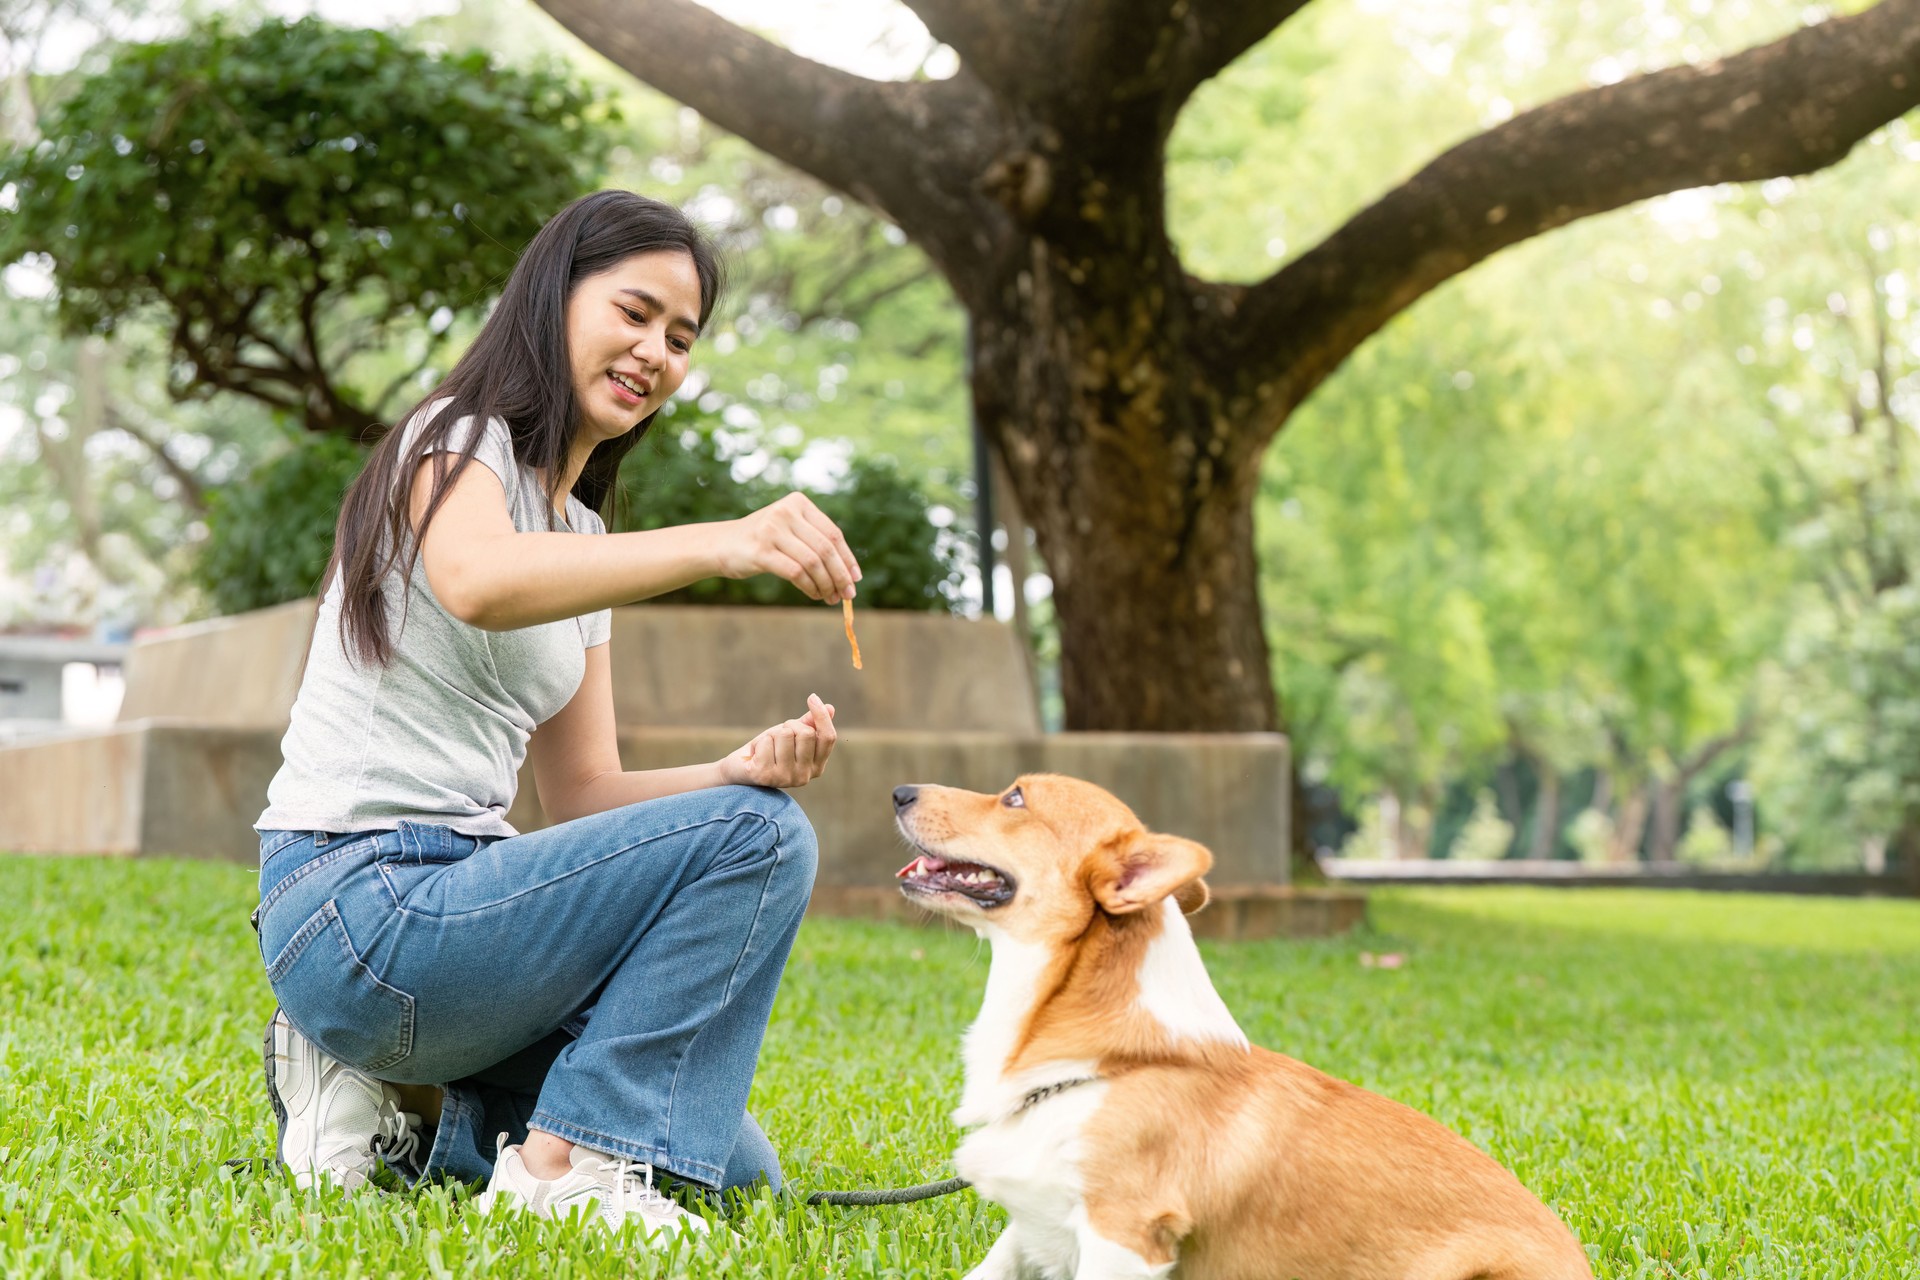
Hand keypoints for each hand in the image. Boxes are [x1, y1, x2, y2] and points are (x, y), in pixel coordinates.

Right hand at [718, 492, 862, 603]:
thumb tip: (849, 573)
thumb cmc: (762, 541)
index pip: (833, 533)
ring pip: (813, 562)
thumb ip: (815, 541)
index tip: (856, 578)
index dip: (847, 558)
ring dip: (826, 584)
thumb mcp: (789, 530)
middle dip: (840, 575)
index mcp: (798, 502)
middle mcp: (786, 511)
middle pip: (826, 548)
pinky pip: (796, 573)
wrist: (721, 544)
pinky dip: (810, 587)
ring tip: (830, 598)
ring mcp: (772, 530)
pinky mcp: (761, 551)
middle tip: (848, 595)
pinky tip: (814, 594)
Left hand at [719, 693, 837, 788]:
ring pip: (785, 735)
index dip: (822, 716)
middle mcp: (804, 776)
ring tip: (766, 747)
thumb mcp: (792, 735)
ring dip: (772, 735)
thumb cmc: (770, 750)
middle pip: (806, 733)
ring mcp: (785, 778)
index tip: (812, 697)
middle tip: (778, 736)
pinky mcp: (766, 776)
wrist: (739, 770)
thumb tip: (831, 708)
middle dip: (789, 725)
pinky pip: (767, 742)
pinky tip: (755, 755)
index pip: (828, 737)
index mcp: (817, 767)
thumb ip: (810, 724)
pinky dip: (759, 742)